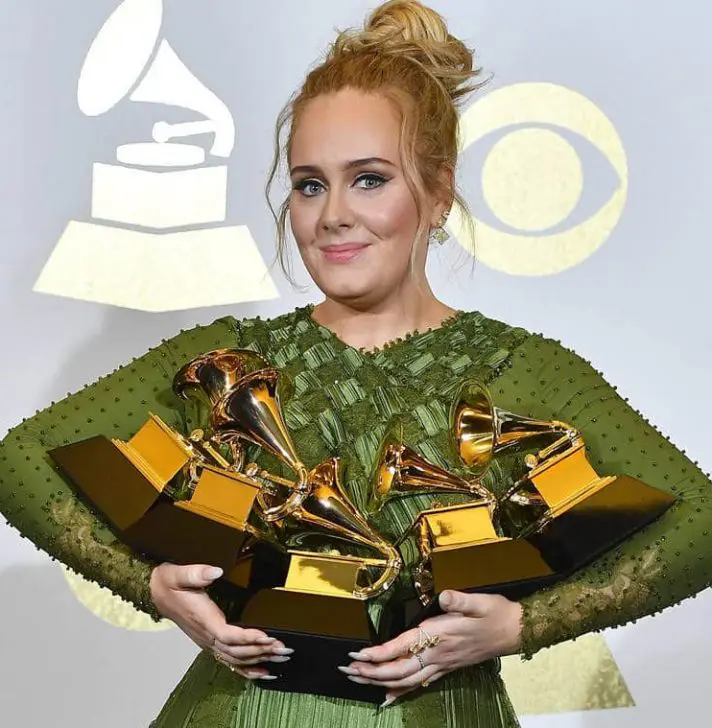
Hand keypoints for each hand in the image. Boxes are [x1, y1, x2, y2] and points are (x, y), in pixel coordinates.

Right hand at [150, 563, 292, 679]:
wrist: (156, 592)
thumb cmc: (169, 583)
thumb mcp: (179, 573)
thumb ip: (196, 573)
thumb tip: (215, 571)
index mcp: (203, 619)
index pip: (227, 634)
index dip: (247, 637)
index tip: (266, 636)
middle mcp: (206, 635)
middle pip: (236, 650)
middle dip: (261, 651)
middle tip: (283, 648)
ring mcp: (208, 641)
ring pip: (235, 658)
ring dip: (259, 659)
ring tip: (281, 657)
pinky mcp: (210, 642)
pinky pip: (229, 661)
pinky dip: (246, 669)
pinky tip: (262, 673)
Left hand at [340, 591, 521, 705]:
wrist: (515, 631)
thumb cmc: (495, 613)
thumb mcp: (480, 602)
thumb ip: (460, 599)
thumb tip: (445, 595)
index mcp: (440, 636)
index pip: (402, 647)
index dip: (379, 653)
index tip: (358, 653)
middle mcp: (438, 654)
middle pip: (398, 669)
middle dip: (371, 672)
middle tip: (346, 669)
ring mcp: (442, 664)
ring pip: (405, 679)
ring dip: (379, 681)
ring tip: (357, 679)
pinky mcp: (447, 667)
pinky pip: (419, 683)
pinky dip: (400, 690)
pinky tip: (387, 696)